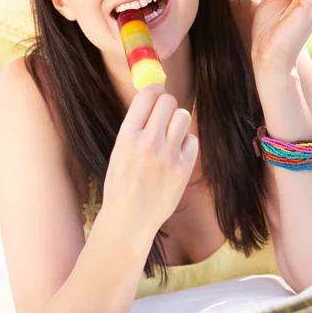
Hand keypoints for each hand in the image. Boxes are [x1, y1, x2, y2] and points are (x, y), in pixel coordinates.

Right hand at [102, 85, 198, 233]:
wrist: (129, 220)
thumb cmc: (121, 185)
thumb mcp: (119, 151)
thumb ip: (136, 127)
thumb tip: (153, 100)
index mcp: (127, 137)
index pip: (147, 96)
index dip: (153, 92)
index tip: (155, 95)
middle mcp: (148, 143)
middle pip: (168, 102)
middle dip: (166, 105)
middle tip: (163, 117)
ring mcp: (168, 156)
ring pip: (183, 116)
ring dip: (177, 121)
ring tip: (169, 135)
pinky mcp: (183, 169)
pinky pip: (192, 140)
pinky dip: (185, 143)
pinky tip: (175, 154)